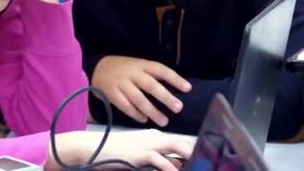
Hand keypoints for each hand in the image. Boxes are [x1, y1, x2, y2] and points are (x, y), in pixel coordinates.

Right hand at [45, 130, 193, 170]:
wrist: (93, 148)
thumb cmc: (113, 153)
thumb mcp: (137, 156)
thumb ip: (156, 160)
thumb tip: (173, 166)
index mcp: (154, 137)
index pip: (180, 143)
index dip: (195, 152)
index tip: (206, 159)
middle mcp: (154, 138)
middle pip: (183, 144)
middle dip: (198, 154)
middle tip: (210, 163)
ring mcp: (148, 144)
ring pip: (177, 149)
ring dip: (190, 160)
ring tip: (202, 165)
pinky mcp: (141, 153)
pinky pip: (162, 162)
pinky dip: (171, 168)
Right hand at [92, 56, 191, 126]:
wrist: (97, 67)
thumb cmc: (123, 68)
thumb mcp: (137, 65)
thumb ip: (152, 75)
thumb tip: (174, 89)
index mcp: (141, 64)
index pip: (160, 70)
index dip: (174, 78)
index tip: (188, 88)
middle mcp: (132, 73)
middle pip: (151, 86)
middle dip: (165, 97)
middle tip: (178, 108)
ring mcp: (121, 84)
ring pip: (139, 99)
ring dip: (152, 111)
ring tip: (164, 121)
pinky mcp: (112, 94)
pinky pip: (125, 106)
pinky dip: (135, 114)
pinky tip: (144, 120)